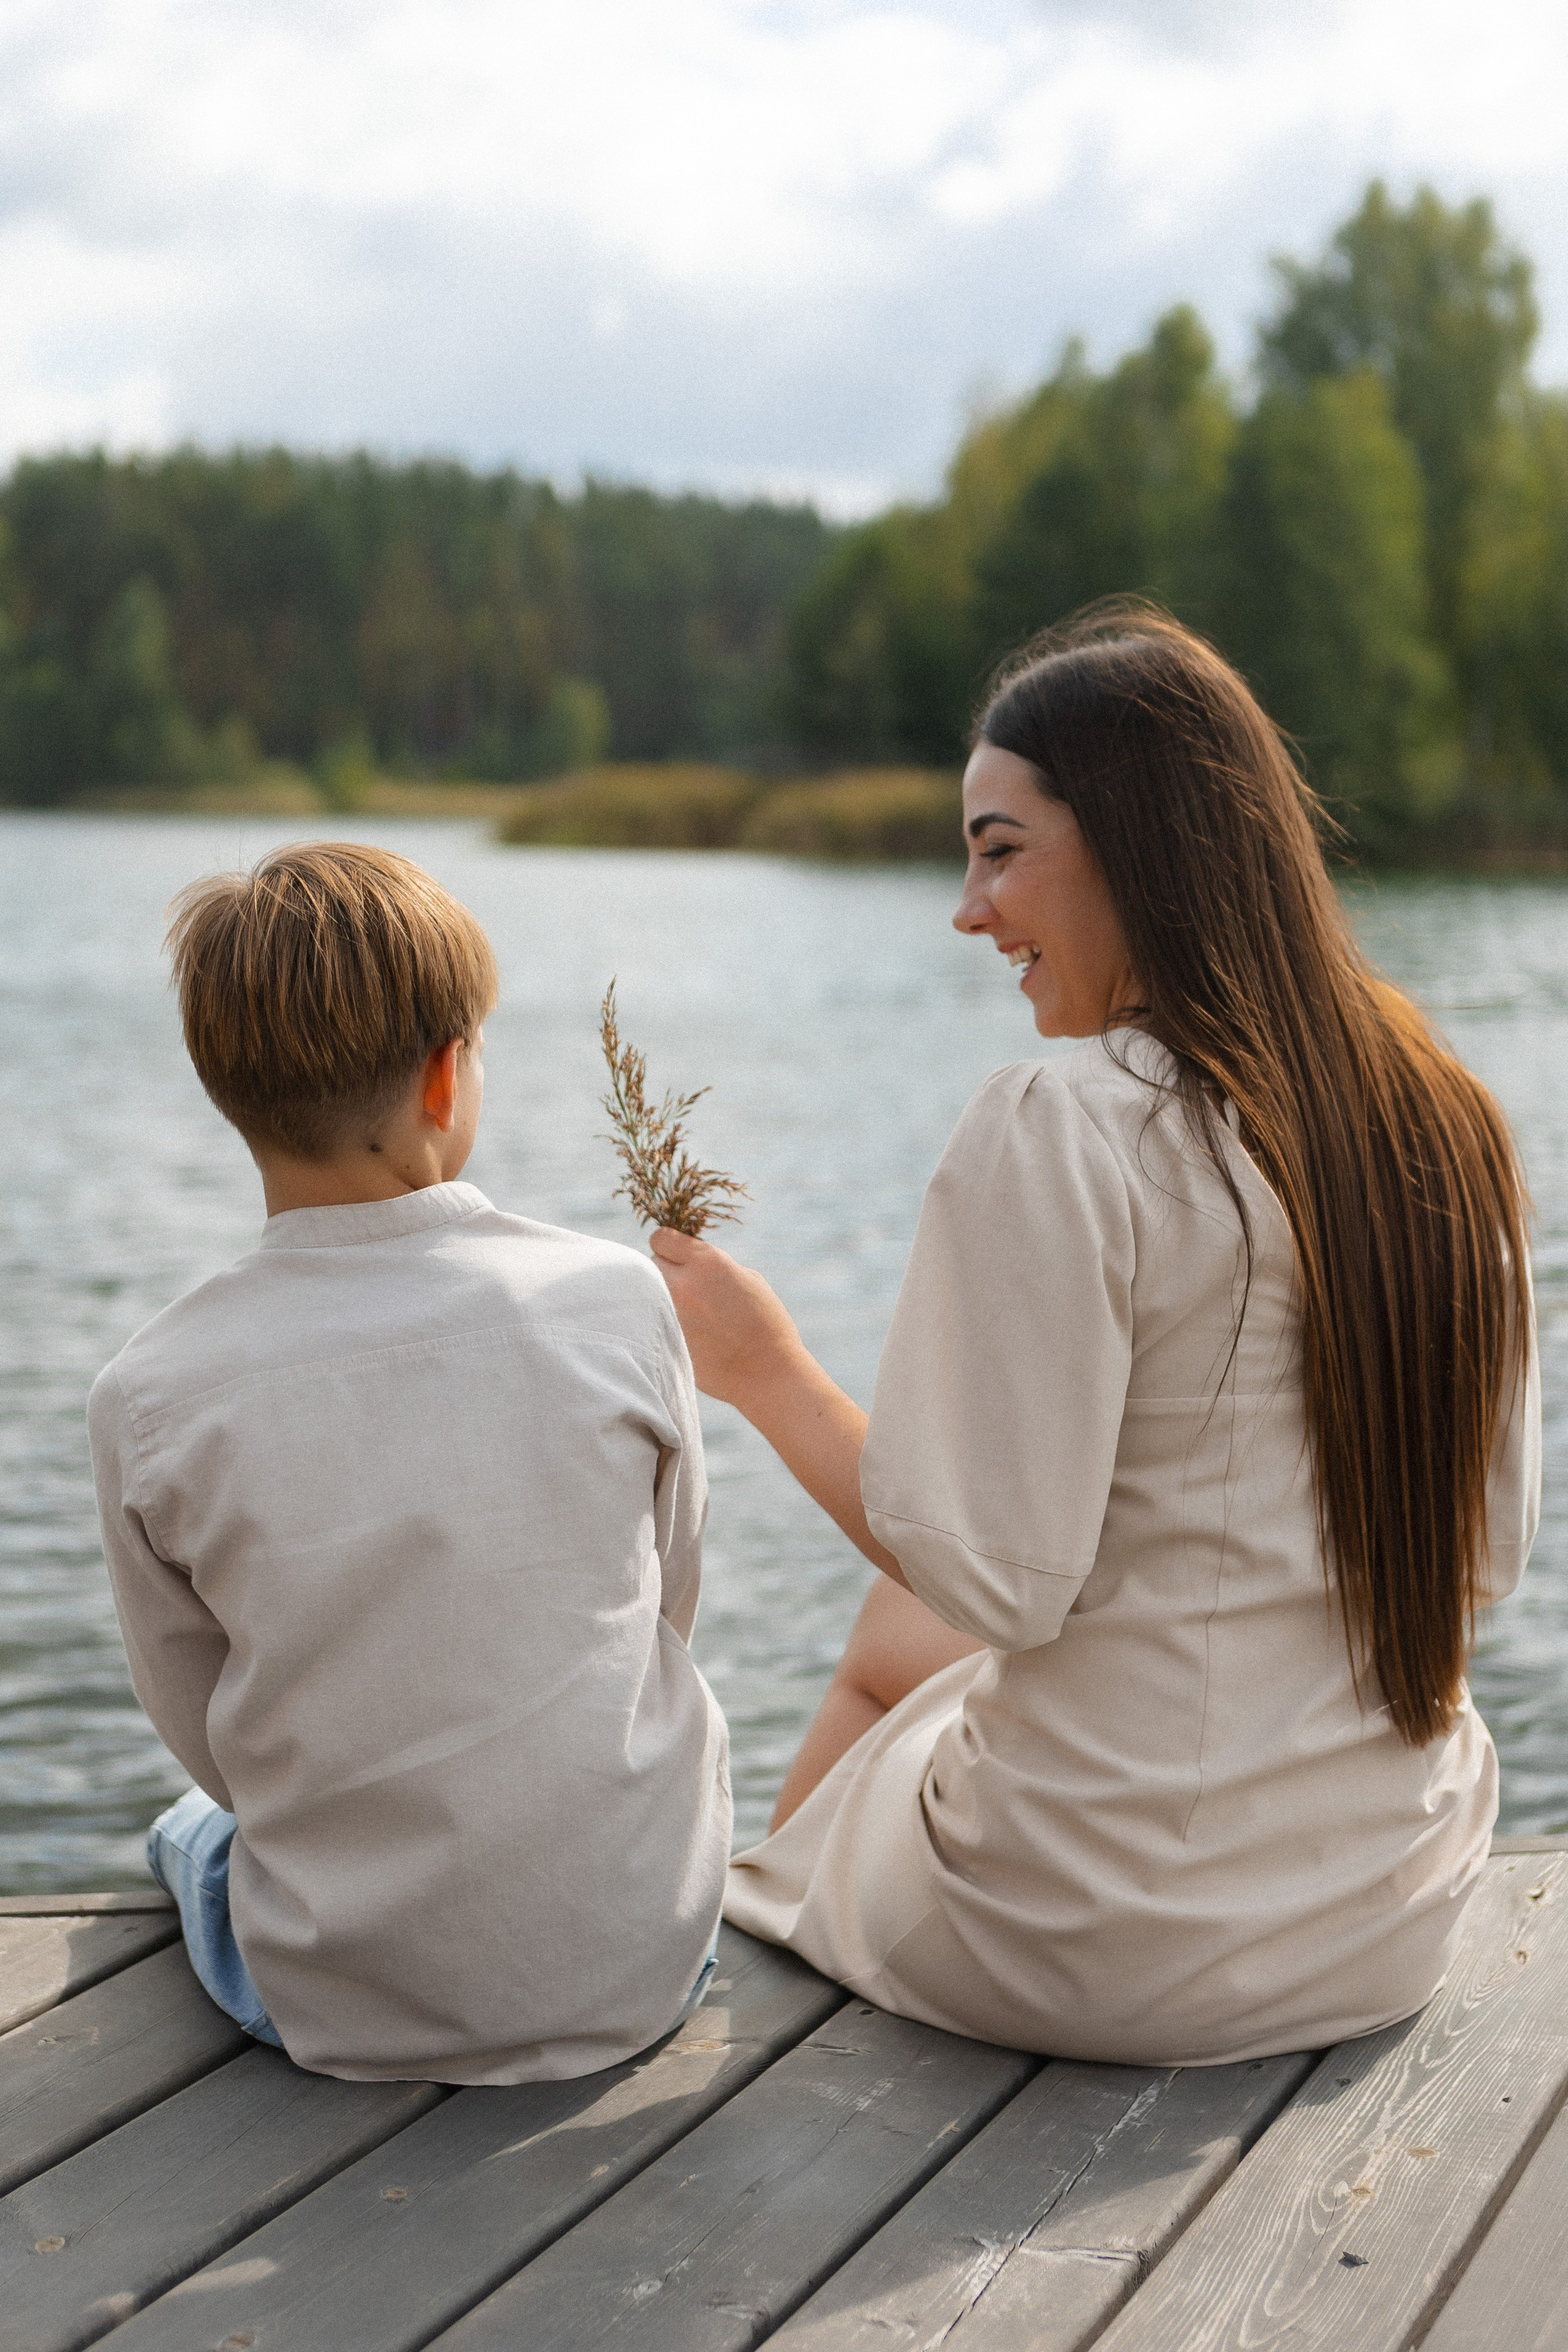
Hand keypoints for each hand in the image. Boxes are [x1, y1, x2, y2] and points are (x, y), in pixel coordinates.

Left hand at [649, 1230, 806, 1409]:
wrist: (768, 1373)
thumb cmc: (766, 1323)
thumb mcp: (747, 1279)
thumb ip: (712, 1265)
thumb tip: (687, 1261)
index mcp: (707, 1262)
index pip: (662, 1237)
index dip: (670, 1246)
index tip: (678, 1256)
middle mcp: (683, 1284)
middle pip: (650, 1263)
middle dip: (665, 1270)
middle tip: (684, 1285)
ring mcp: (670, 1314)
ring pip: (647, 1291)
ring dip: (661, 1295)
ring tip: (685, 1310)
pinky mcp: (664, 1340)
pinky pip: (651, 1320)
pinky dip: (663, 1321)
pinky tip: (687, 1332)